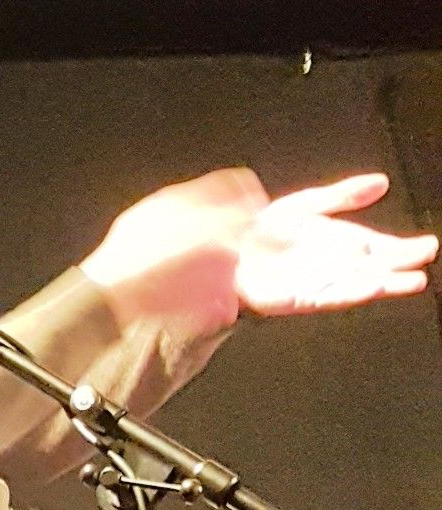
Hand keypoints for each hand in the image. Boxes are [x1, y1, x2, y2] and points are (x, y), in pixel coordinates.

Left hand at [80, 167, 434, 331]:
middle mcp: (244, 255)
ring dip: (370, 274)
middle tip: (420, 249)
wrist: (100, 321)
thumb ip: (222, 198)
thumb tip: (258, 192)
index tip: (374, 187)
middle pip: (323, 247)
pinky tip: (371, 290)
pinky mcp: (245, 313)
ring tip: (412, 274)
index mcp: (231, 222)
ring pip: (323, 276)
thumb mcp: (172, 211)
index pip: (297, 207)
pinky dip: (341, 292)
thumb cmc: (122, 267)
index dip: (338, 197)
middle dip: (373, 247)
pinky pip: (303, 300)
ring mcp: (247, 285)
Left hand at [235, 180, 434, 314]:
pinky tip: (371, 286)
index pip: (379, 247)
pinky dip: (352, 292)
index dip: (403, 248)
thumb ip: (344, 195)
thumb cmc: (264, 230)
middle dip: (400, 264)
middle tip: (425, 259)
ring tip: (410, 281)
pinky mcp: (299, 298)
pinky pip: (330, 296)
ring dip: (385, 283)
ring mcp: (319, 283)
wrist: (227, 249)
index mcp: (339, 243)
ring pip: (359, 285)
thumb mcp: (308, 205)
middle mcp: (333, 265)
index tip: (427, 246)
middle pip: (374, 267)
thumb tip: (381, 182)